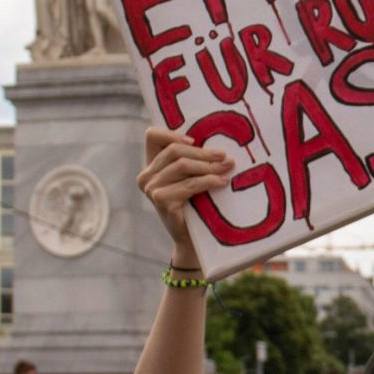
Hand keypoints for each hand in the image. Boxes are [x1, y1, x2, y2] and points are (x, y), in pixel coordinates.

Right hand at [139, 126, 234, 258]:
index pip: (152, 136)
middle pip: (174, 150)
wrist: (192, 239)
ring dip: (209, 166)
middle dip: (202, 152)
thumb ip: (191, 159)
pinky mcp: (161, 200)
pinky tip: (222, 182)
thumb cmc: (194, 204)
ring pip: (182, 165)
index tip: (194, 141)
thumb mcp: (189, 177)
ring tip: (227, 168)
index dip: (172, 133)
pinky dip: (208, 181)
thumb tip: (216, 144)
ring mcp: (151, 188)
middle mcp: (146, 176)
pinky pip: (189, 184)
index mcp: (150, 165)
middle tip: (225, 157)